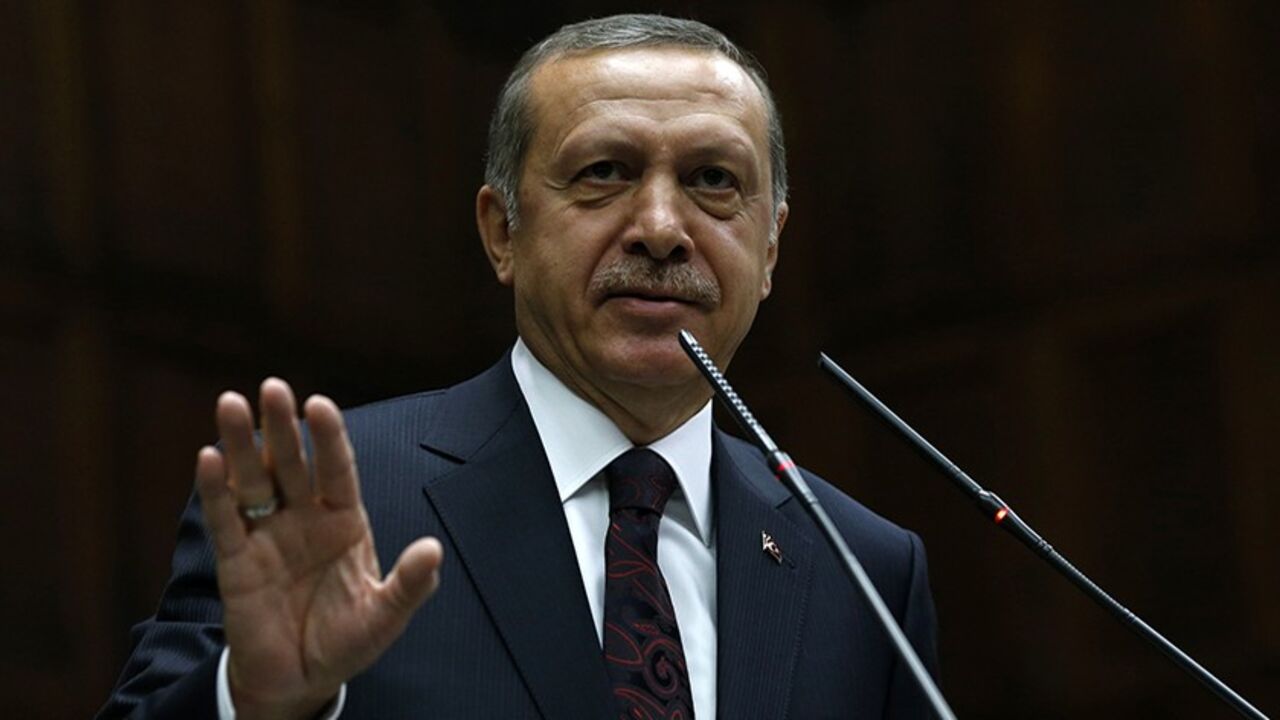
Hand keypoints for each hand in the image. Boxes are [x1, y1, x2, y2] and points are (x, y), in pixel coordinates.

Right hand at [195, 378, 442, 719]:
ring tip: (229, 403)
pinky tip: (207, 458)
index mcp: (344, 521)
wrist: (300, 680)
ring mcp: (267, 536)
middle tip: (273, 387)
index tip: (319, 404)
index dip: (328, 437)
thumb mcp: (385, 617)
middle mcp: (304, 518)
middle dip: (283, 427)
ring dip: (240, 444)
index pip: (337, 469)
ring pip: (252, 481)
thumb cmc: (346, 641)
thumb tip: (433, 550)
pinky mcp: (236, 562)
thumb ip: (409, 585)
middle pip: (292, 464)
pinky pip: (225, 521)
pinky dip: (215, 491)